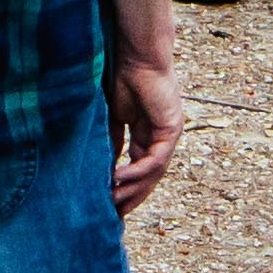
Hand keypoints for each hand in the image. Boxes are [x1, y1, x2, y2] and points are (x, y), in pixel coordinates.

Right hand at [107, 36, 181, 211]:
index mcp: (146, 135)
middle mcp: (160, 138)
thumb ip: (109, 145)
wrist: (134, 55)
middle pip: (147, 178)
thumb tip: (101, 172)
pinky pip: (154, 159)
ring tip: (112, 203)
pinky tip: (118, 180)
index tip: (107, 207)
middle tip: (113, 217)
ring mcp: (167, 134)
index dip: (124, 190)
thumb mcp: (111, 120)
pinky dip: (136, 172)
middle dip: (130, 197)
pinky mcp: (171, 129)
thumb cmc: (121, 79)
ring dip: (132, 189)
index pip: (137, 171)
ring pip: (152, 173)